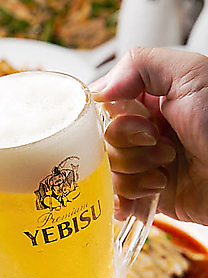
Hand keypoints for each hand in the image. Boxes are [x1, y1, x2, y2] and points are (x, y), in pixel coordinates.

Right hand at [91, 47, 207, 224]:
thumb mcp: (190, 75)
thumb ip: (140, 65)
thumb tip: (98, 90)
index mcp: (149, 103)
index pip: (105, 110)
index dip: (115, 121)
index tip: (144, 125)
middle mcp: (143, 134)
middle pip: (103, 144)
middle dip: (129, 151)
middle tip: (165, 150)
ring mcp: (143, 165)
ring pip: (108, 172)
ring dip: (134, 176)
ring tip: (165, 175)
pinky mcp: (145, 193)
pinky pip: (115, 197)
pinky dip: (125, 200)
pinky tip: (148, 194)